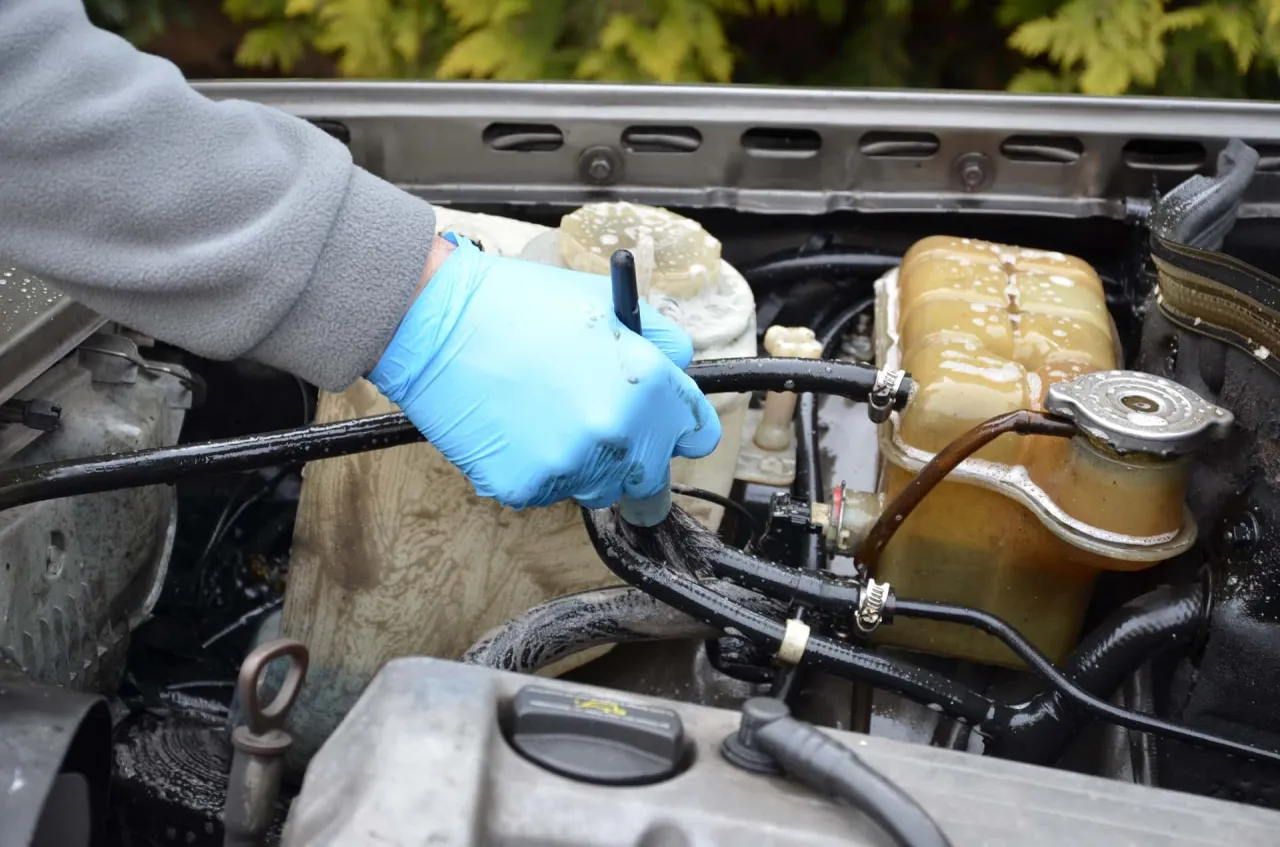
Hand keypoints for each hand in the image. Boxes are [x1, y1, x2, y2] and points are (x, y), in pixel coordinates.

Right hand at [370, 234, 721, 509]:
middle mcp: (616, 434)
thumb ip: (657, 339)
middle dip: (629, 455)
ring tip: (543, 416)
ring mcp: (570, 466)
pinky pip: (544, 491)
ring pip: (595, 487)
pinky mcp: (524, 487)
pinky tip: (512, 428)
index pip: (695, 435)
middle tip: (592, 425)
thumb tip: (679, 365)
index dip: (677, 429)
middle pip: (647, 476)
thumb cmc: (515, 305)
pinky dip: (532, 469)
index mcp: (646, 387)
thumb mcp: (603, 304)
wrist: (436, 320)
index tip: (663, 430)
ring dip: (580, 464)